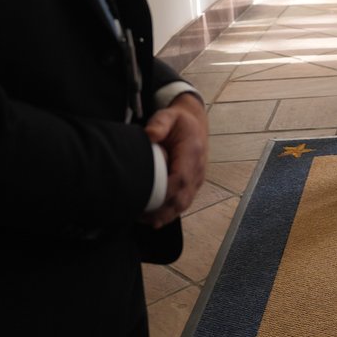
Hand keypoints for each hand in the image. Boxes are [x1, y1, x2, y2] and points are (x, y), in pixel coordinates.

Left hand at [143, 92, 208, 228]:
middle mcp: (198, 168)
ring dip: (165, 215)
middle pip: (183, 197)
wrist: (195, 122)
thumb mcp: (168, 115)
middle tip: (138, 216)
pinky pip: (184, 202)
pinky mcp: (194, 184)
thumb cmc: (179, 121)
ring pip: (184, 203)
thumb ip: (159, 123)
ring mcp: (198, 178)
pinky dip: (170, 213)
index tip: (145, 200)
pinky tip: (155, 220)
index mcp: (192, 152)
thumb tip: (150, 135)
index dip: (164, 193)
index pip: (180, 178)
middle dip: (162, 211)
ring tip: (144, 220)